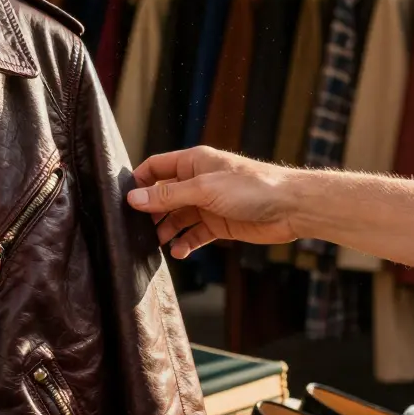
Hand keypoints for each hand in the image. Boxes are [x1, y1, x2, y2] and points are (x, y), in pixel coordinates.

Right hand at [127, 146, 301, 258]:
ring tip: (156, 243)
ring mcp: (208, 203)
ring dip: (166, 230)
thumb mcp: (204, 190)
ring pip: (177, 217)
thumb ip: (168, 196)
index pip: (156, 167)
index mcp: (193, 162)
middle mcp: (198, 181)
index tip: (123, 200)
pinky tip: (179, 252)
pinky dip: (185, 243)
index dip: (139, 182)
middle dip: (150, 211)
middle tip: (136, 228)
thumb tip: (134, 199)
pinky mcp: (219, 223)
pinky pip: (194, 233)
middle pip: (163, 195)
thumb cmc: (252, 188)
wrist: (290, 208)